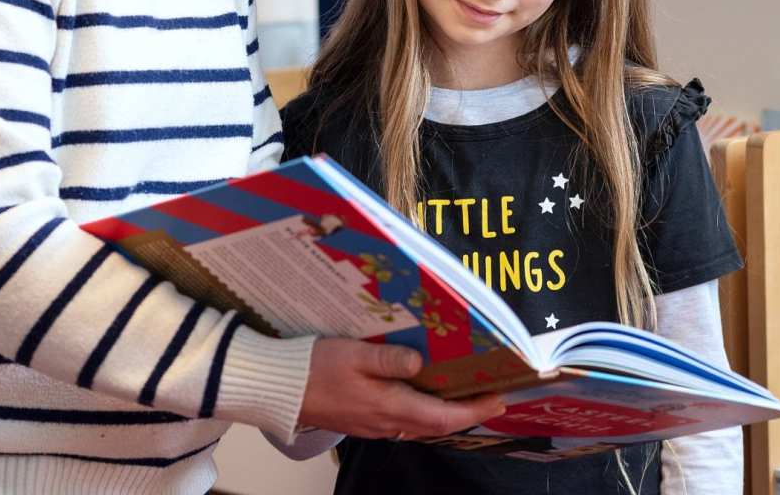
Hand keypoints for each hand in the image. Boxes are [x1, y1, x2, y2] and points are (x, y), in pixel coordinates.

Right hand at [298, 337, 504, 439]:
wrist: (280, 388)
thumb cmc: (315, 367)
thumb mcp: (353, 354)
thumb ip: (388, 359)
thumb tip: (421, 362)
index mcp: (388, 406)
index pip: (442, 417)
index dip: (473, 411)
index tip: (498, 399)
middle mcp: (386, 422)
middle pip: (436, 425)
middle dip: (467, 413)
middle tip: (491, 396)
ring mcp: (373, 425)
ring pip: (420, 424)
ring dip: (446, 413)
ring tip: (464, 393)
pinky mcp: (362, 420)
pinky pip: (403, 420)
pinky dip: (423, 410)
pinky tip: (422, 393)